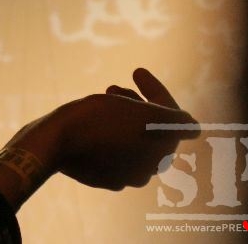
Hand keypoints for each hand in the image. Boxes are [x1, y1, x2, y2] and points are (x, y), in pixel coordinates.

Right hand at [14, 68, 198, 190]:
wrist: (54, 141)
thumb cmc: (98, 121)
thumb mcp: (143, 113)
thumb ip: (175, 121)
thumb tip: (194, 127)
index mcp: (159, 153)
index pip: (176, 119)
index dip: (158, 92)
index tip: (136, 71)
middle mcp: (146, 169)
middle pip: (153, 129)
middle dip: (139, 104)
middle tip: (115, 86)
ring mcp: (123, 174)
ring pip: (131, 137)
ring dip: (122, 114)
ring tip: (102, 97)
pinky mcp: (101, 176)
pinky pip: (111, 148)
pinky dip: (106, 130)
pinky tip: (91, 121)